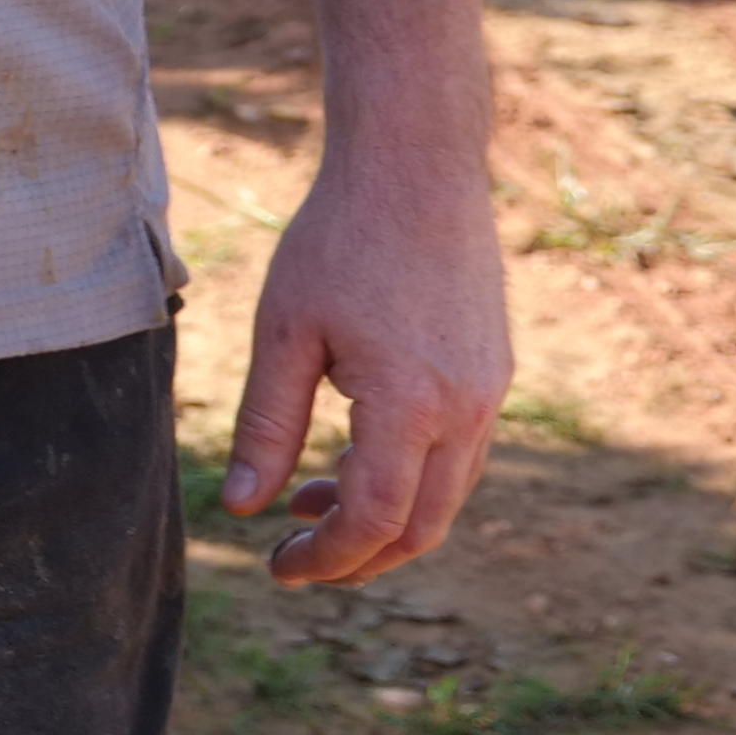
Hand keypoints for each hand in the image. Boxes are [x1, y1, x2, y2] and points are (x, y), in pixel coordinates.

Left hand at [221, 134, 512, 585]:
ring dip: (382, 517)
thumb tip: (242, 506)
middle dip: (358, 556)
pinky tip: (350, 457)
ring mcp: (489, 393)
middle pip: (422, 526)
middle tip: (295, 556)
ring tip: (308, 502)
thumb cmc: (338, 240)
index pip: (376, 519)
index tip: (278, 566)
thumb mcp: (284, 331)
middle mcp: (466, 410)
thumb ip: (266, 423)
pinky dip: (408, 476)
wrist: (416, 168)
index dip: (328, 555)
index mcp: (412, 405)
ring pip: (445, 495)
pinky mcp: (492, 373)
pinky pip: (458, 455)